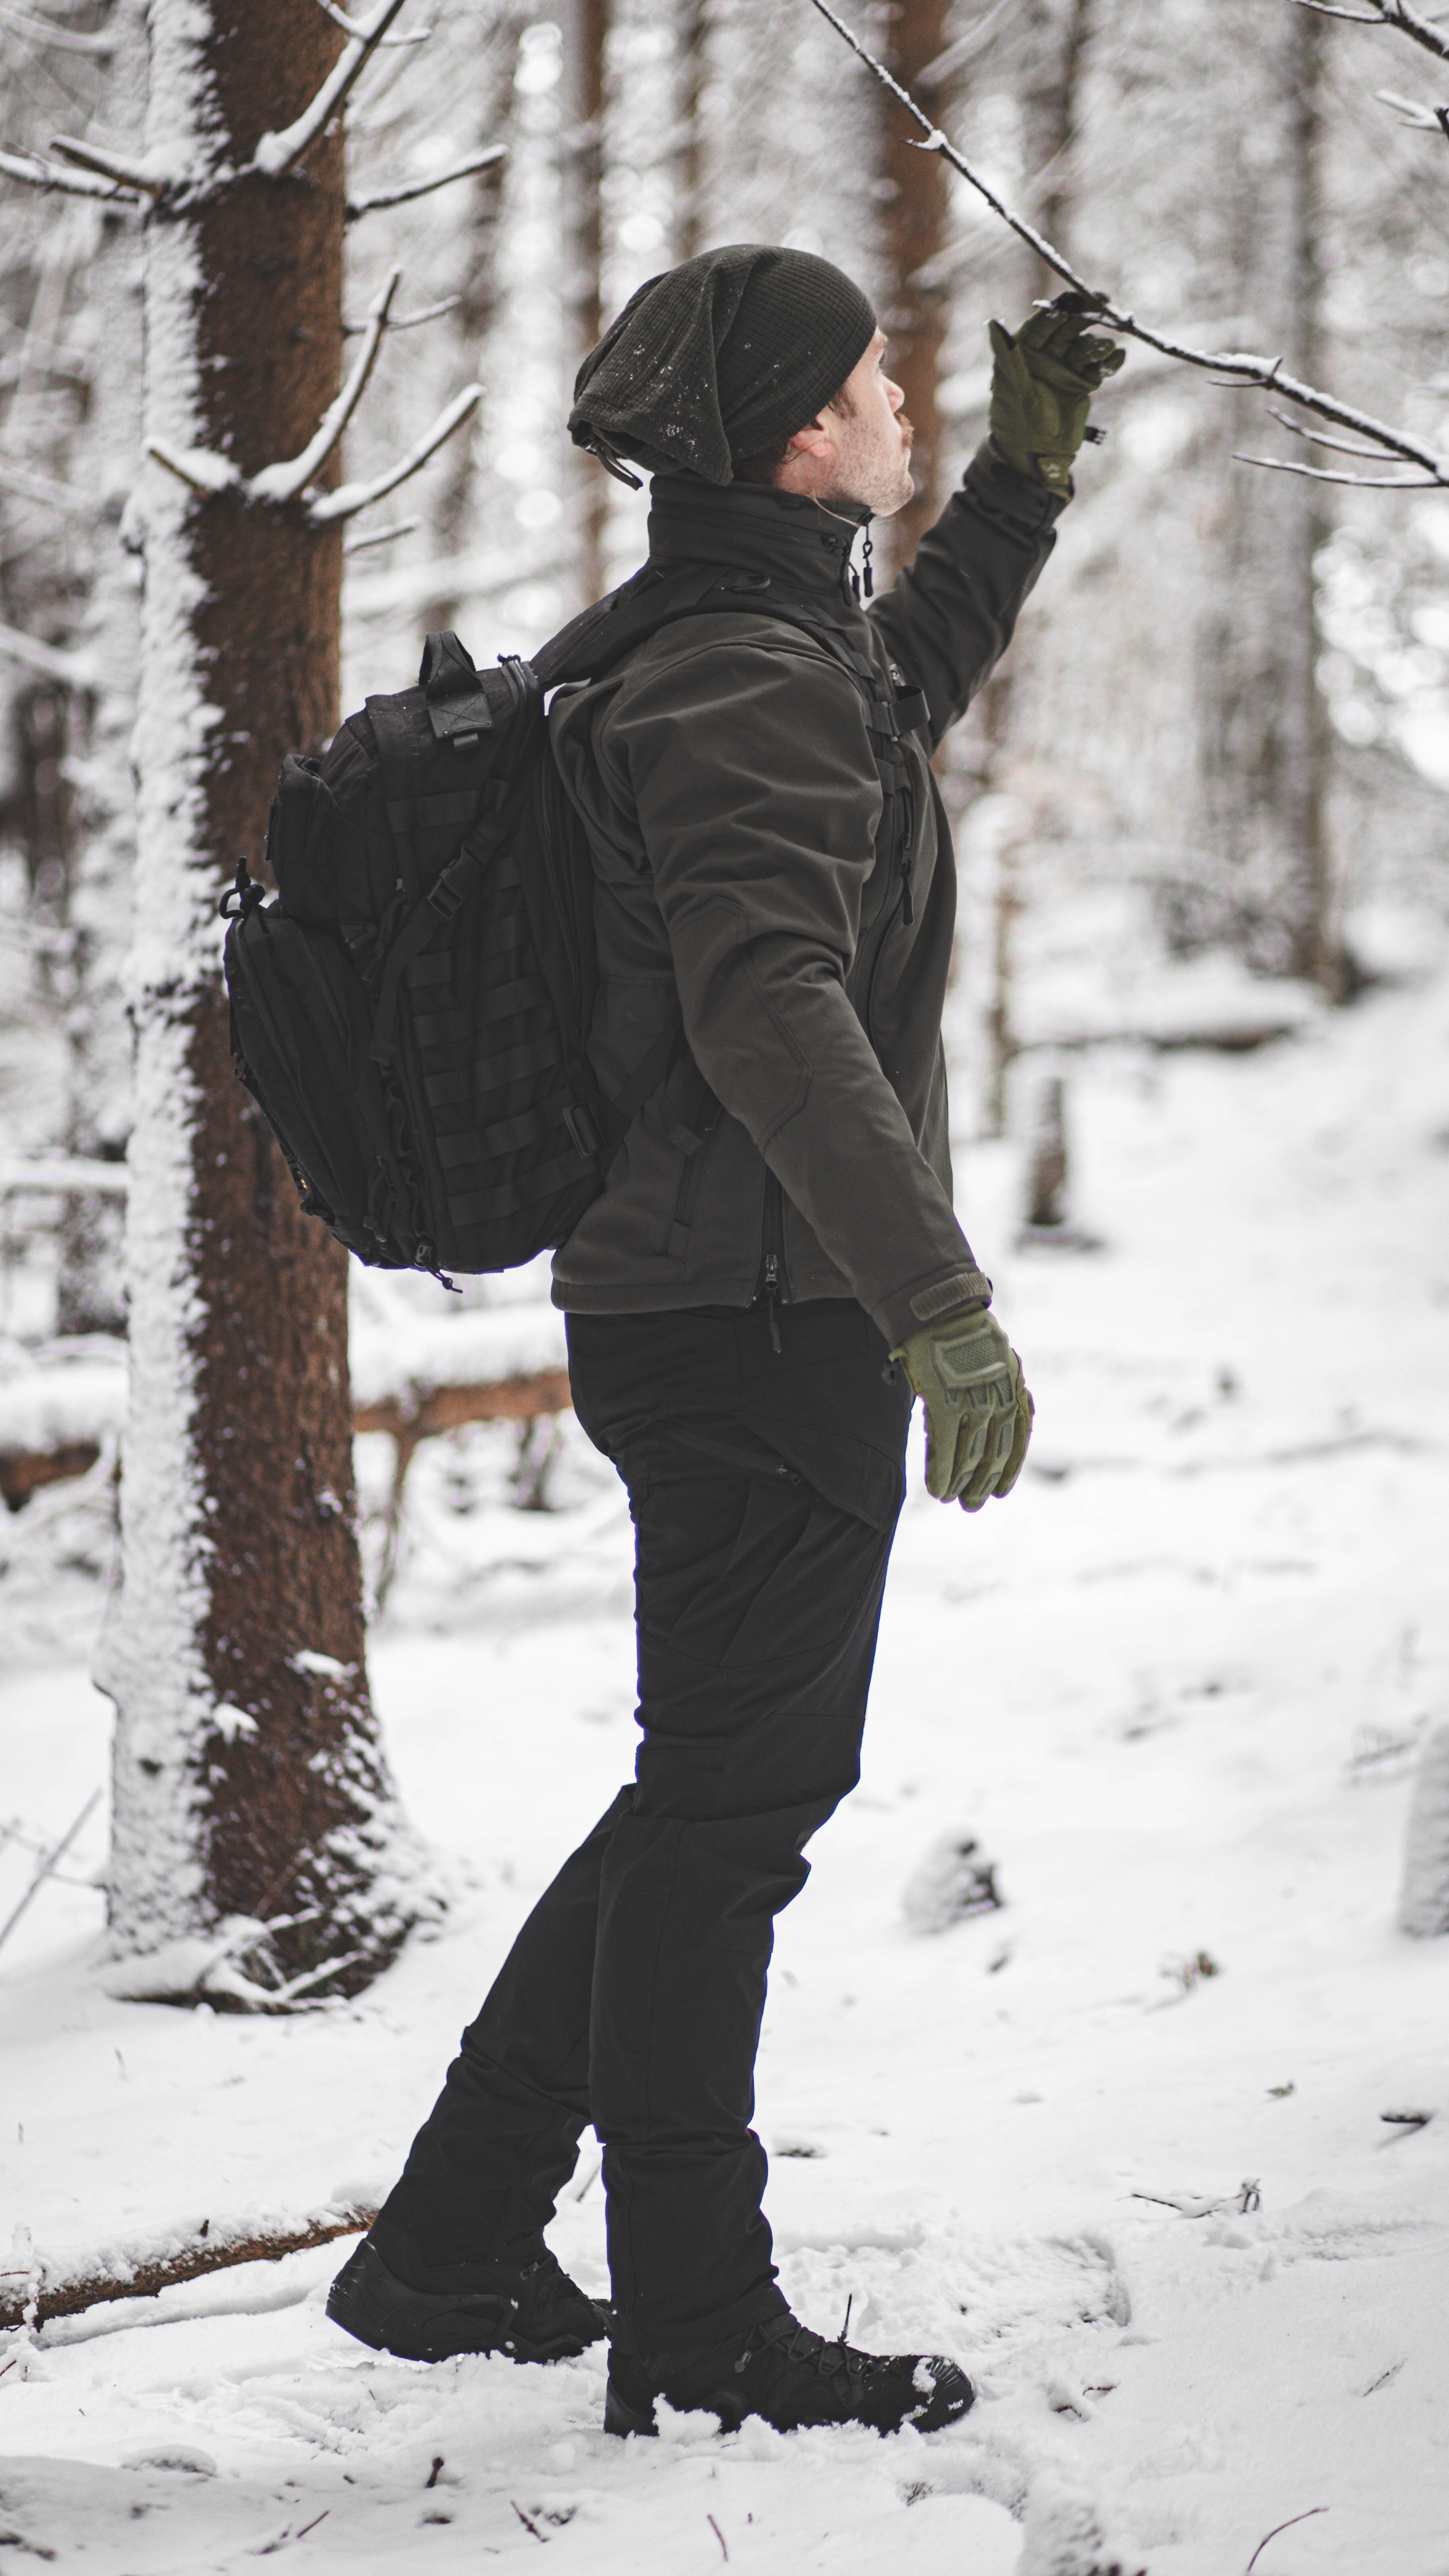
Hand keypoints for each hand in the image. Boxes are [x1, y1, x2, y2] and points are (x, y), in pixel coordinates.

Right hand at [890, 1305, 1033, 1510]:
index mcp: (1014, 1383)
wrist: (937, 1304)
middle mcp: (1001, 1395)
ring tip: (954, 1502)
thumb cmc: (956, 1329)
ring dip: (963, 1484)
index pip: (1019, 1435)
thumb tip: (983, 1422)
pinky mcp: (947, 1402)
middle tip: (973, 1505)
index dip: (1010, 1467)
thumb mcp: (990, 1357)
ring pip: (972, 1455)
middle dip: (985, 1483)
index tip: (1002, 1490)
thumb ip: (993, 1388)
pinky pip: (946, 1449)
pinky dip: (942, 1473)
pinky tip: (938, 1489)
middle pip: (996, 1451)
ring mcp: (975, 1400)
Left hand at [987, 297, 1124, 496]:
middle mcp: (1045, 356)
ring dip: (1097, 344)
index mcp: (1023, 353)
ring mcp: (1066, 368)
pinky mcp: (1083, 383)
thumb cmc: (1018, 424)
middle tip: (1104, 303)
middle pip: (1068, 328)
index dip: (1059, 309)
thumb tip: (993, 322)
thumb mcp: (1014, 388)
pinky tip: (1117, 357)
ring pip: (1085, 346)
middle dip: (1085, 317)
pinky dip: (1110, 362)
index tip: (1075, 297)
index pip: (1043, 324)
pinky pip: (1099, 366)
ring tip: (1104, 349)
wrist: (1039, 456)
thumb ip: (1008, 355)